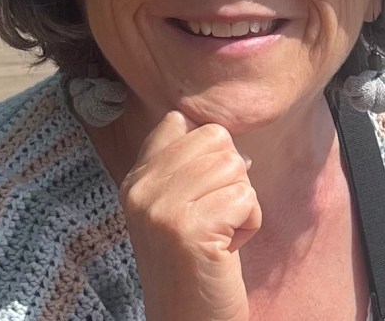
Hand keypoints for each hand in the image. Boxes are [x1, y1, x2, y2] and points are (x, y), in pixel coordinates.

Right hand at [120, 111, 261, 320]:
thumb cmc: (194, 262)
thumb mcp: (175, 205)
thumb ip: (185, 163)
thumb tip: (220, 130)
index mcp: (135, 178)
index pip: (179, 121)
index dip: (207, 150)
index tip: (203, 191)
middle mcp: (140, 188)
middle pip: (215, 138)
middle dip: (230, 177)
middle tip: (213, 218)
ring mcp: (160, 207)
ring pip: (234, 164)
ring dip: (242, 201)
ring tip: (219, 234)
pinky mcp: (189, 228)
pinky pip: (245, 196)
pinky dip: (250, 223)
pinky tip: (227, 249)